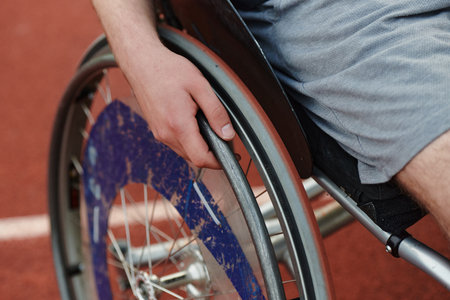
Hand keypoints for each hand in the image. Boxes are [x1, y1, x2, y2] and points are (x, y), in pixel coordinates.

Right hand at [125, 45, 234, 168]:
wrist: (141, 62)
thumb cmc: (167, 69)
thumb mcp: (200, 85)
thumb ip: (216, 112)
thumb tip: (227, 134)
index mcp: (178, 125)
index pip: (201, 158)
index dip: (219, 161)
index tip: (231, 153)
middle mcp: (166, 134)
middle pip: (194, 158)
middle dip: (211, 153)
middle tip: (224, 136)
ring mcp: (159, 133)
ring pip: (185, 152)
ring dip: (200, 146)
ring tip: (208, 125)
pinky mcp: (157, 130)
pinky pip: (177, 144)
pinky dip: (189, 140)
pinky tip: (194, 122)